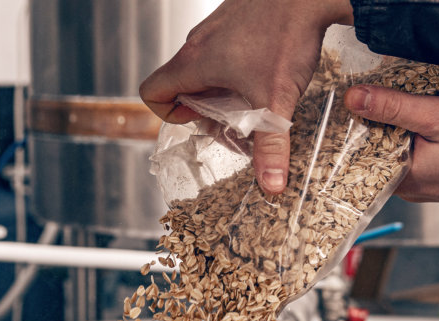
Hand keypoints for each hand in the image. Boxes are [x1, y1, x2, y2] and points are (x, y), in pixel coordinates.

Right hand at [139, 0, 353, 194]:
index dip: (169, 115)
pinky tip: (267, 68)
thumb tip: (271, 185)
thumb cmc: (285, 36)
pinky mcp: (234, 17)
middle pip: (180, 84)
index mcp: (194, 62)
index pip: (152, 93)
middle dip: (204, 107)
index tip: (202, 119)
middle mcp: (197, 42)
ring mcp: (215, 26)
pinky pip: (222, 48)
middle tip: (236, 117)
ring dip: (221, 86)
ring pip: (203, 66)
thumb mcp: (277, 100)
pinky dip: (236, 65)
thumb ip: (271, 146)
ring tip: (255, 94)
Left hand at [346, 85, 438, 204]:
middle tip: (391, 91)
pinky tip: (424, 115)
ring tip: (410, 101)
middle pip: (374, 145)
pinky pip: (411, 150)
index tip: (366, 93)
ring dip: (398, 122)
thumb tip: (354, 98)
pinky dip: (414, 131)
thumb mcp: (438, 116)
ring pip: (393, 145)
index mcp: (399, 177)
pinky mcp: (432, 174)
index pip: (359, 145)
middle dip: (380, 117)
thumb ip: (394, 107)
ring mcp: (418, 182)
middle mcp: (404, 185)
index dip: (359, 117)